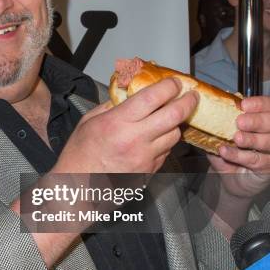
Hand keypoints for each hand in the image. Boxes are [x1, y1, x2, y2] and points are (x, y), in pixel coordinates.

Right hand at [55, 77, 198, 174]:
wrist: (77, 187)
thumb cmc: (79, 155)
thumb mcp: (89, 121)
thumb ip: (111, 105)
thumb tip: (129, 93)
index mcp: (117, 123)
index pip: (152, 98)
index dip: (169, 86)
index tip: (174, 82)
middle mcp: (134, 140)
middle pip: (173, 116)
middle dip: (187, 102)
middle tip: (191, 96)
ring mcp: (144, 158)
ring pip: (174, 136)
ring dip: (176, 124)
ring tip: (171, 118)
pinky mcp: (149, 172)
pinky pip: (166, 153)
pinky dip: (165, 143)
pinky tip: (156, 139)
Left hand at [208, 95, 269, 197]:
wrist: (231, 177)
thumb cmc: (230, 149)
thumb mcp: (223, 131)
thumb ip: (223, 118)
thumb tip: (215, 102)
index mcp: (265, 119)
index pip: (269, 106)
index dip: (259, 104)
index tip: (244, 105)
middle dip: (257, 121)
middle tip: (240, 121)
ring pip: (269, 143)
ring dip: (251, 139)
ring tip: (237, 138)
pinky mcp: (268, 167)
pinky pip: (256, 160)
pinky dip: (239, 155)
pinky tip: (225, 151)